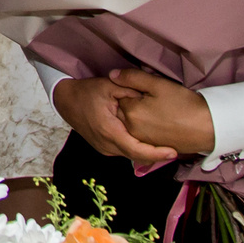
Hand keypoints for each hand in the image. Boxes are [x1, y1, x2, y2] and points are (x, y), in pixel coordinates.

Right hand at [51, 75, 172, 165]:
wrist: (66, 100)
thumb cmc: (87, 92)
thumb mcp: (110, 86)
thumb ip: (131, 91)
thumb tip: (150, 97)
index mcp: (110, 131)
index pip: (137, 150)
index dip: (156, 154)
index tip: (173, 152)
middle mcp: (107, 145)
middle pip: (137, 156)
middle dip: (157, 155)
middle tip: (177, 148)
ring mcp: (104, 148)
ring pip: (131, 155)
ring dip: (148, 152)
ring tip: (166, 146)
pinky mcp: (104, 148)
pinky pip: (125, 151)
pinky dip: (138, 148)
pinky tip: (149, 142)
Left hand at [109, 67, 215, 156]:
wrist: (208, 128)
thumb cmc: (184, 104)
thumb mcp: (159, 85)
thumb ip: (133, 78)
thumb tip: (112, 75)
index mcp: (131, 113)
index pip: (120, 95)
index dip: (133, 90)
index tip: (148, 90)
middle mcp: (131, 130)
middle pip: (123, 110)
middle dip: (133, 103)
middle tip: (155, 100)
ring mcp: (141, 141)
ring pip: (132, 122)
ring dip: (139, 114)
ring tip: (159, 110)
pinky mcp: (152, 147)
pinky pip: (141, 133)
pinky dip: (146, 126)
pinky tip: (161, 121)